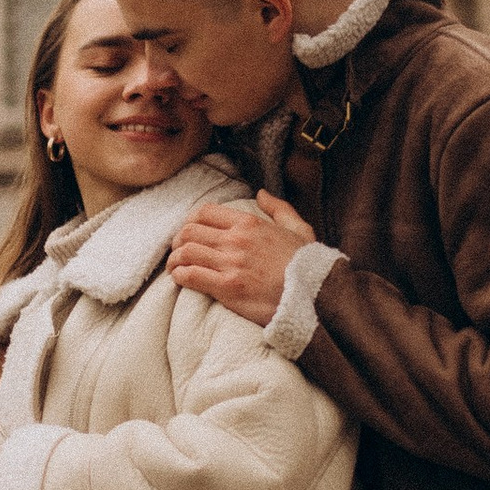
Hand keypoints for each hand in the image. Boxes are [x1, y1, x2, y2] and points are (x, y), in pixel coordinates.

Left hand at [167, 190, 312, 328]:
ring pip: (185, 252)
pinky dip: (180, 276)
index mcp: (249, 223)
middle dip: (177, 242)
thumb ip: (279, 208)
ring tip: (176, 268)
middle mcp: (236, 239)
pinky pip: (190, 275)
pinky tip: (181, 280)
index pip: (204, 213)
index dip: (189, 222)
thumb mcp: (299, 229)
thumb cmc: (308, 266)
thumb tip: (261, 193)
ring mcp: (231, 263)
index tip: (189, 234)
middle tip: (178, 253)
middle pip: (188, 231)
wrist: (315, 296)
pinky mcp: (228, 287)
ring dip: (174, 261)